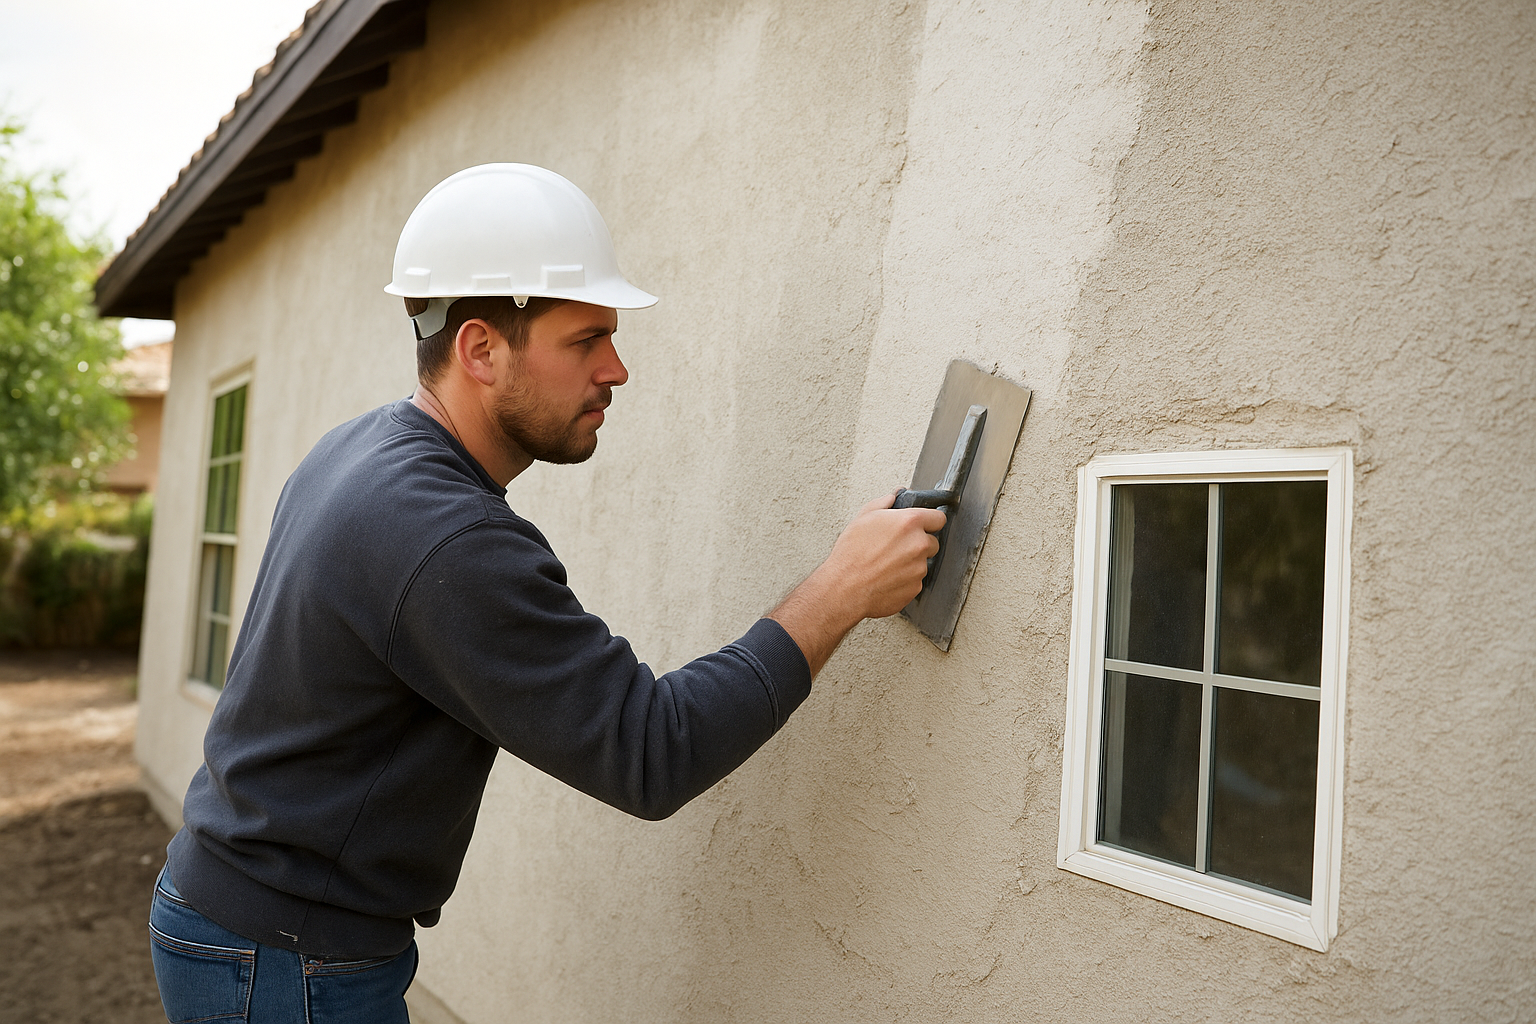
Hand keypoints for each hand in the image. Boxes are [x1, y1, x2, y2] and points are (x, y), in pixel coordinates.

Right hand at [822, 493, 945, 618]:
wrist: (845, 589)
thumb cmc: (851, 555)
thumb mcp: (862, 519)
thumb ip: (883, 503)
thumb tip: (893, 497)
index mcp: (909, 522)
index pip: (938, 518)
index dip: (930, 521)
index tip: (924, 525)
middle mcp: (919, 544)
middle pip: (932, 542)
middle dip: (919, 543)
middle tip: (897, 546)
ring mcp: (919, 568)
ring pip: (923, 562)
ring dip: (911, 562)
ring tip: (887, 563)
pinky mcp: (916, 587)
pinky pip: (916, 580)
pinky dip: (905, 579)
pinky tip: (887, 576)